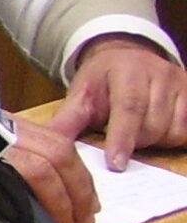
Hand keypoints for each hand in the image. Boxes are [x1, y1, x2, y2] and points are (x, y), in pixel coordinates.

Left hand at [5, 114, 96, 222]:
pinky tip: (68, 178)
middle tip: (84, 220)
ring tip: (85, 204)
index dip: (58, 203)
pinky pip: (49, 138)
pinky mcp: (8, 120)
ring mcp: (8, 121)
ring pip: (59, 143)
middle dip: (79, 192)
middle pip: (59, 154)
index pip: (39, 171)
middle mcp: (5, 129)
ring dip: (78, 177)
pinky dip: (65, 162)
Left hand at [49, 34, 186, 169]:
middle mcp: (161, 73)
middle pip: (152, 126)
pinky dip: (174, 137)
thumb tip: (48, 145)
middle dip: (135, 142)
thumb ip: (68, 120)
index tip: (116, 164)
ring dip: (155, 141)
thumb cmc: (102, 81)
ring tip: (138, 130)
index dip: (123, 138)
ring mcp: (182, 83)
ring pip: (174, 132)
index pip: (129, 108)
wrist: (128, 58)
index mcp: (128, 70)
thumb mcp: (81, 95)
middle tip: (120, 137)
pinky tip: (159, 131)